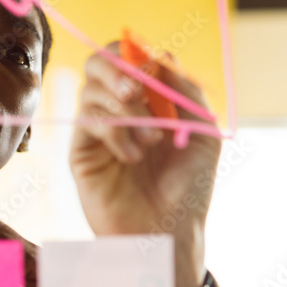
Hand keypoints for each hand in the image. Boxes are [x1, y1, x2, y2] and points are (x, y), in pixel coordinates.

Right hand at [71, 44, 221, 286]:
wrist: (170, 231)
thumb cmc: (190, 188)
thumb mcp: (204, 134)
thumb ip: (187, 91)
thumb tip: (162, 56)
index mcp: (151, 102)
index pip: (131, 57)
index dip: (138, 55)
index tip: (155, 72)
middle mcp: (122, 110)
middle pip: (99, 63)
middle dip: (119, 69)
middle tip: (137, 89)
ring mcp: (99, 130)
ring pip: (92, 90)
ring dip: (126, 108)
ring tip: (151, 140)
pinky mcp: (82, 151)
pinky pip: (88, 121)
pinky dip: (115, 132)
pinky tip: (132, 157)